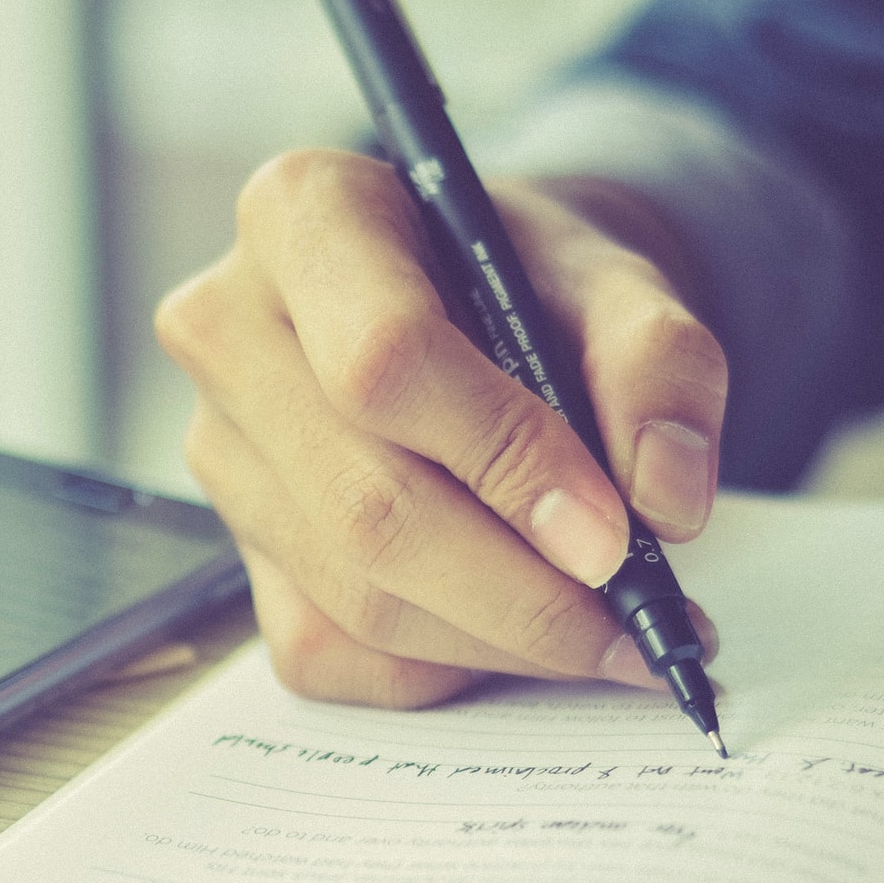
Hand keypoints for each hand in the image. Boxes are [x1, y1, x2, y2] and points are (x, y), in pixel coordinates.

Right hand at [155, 149, 725, 706]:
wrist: (469, 301)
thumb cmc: (526, 279)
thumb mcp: (613, 277)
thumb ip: (659, 363)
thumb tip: (664, 502)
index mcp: (304, 215)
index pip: (385, 360)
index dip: (504, 460)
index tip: (611, 537)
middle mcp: (227, 330)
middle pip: (366, 504)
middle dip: (519, 592)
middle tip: (638, 628)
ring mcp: (219, 448)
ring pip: (353, 594)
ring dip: (497, 641)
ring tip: (608, 637)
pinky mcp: (234, 544)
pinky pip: (326, 649)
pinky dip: (439, 667)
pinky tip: (511, 634)